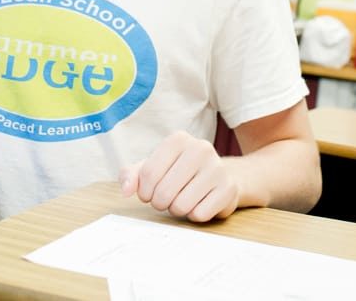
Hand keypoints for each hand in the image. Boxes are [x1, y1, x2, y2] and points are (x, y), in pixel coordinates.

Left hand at [120, 130, 239, 221]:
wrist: (220, 176)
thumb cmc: (181, 173)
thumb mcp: (154, 168)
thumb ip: (133, 175)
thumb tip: (126, 190)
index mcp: (178, 139)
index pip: (148, 174)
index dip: (144, 191)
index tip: (149, 193)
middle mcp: (200, 148)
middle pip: (163, 192)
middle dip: (160, 203)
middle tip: (167, 199)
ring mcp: (217, 168)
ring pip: (181, 206)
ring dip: (177, 210)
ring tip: (183, 200)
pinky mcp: (229, 189)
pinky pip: (199, 214)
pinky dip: (194, 215)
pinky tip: (200, 203)